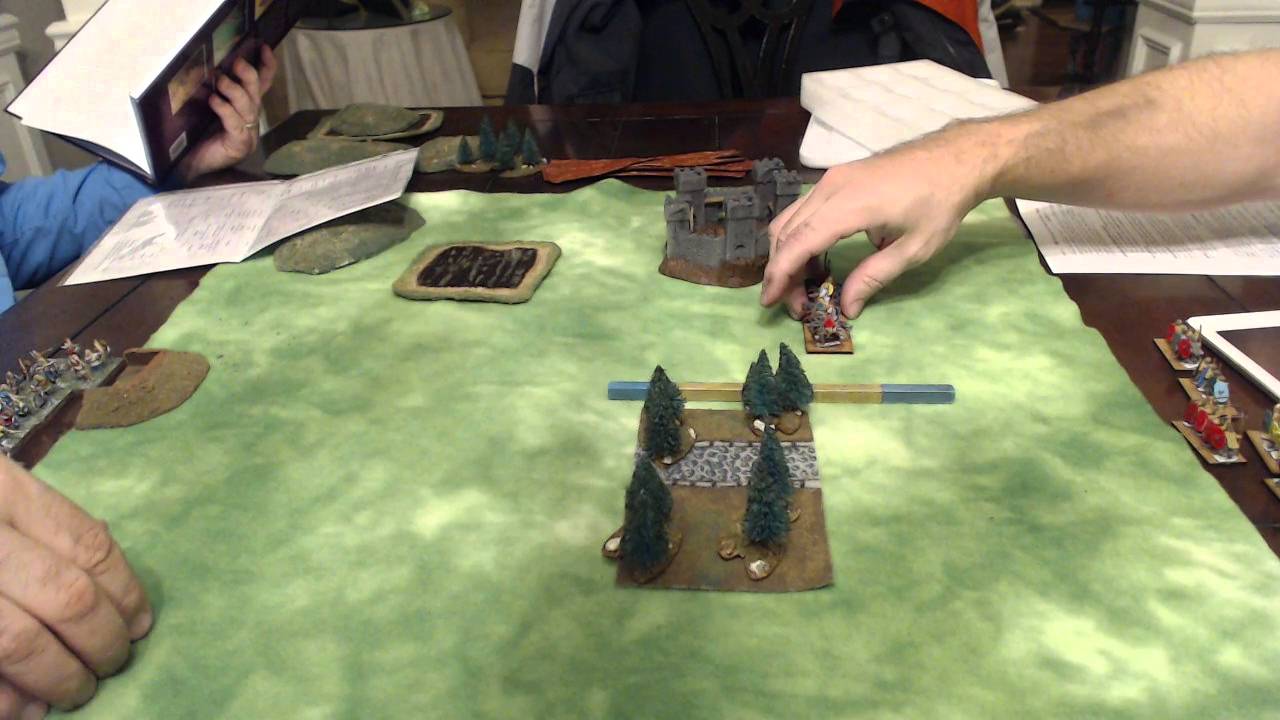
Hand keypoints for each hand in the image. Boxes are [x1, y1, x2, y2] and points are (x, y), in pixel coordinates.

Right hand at [0, 456, 151, 717]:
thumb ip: (39, 529)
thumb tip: (114, 591)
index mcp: (0, 489)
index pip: (87, 545)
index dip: (126, 591)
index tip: (140, 623)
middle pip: (65, 597)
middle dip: (102, 641)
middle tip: (113, 664)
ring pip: (18, 642)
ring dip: (59, 678)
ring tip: (74, 691)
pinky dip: (4, 699)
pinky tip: (23, 708)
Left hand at [175, 44, 278, 184]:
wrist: (188, 167)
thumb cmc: (195, 137)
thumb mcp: (205, 108)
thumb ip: (212, 91)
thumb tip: (205, 66)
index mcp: (244, 110)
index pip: (263, 85)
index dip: (266, 66)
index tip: (263, 46)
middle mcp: (249, 120)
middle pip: (256, 94)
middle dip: (249, 76)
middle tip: (236, 62)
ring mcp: (247, 134)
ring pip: (248, 107)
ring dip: (234, 91)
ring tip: (219, 80)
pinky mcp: (238, 146)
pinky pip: (235, 124)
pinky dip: (225, 109)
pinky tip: (213, 101)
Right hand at [761, 123, 996, 319]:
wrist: (955, 158)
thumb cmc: (939, 203)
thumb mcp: (913, 249)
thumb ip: (874, 277)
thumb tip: (846, 308)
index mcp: (850, 205)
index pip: (799, 242)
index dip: (781, 274)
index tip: (770, 301)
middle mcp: (830, 188)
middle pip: (786, 232)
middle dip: (783, 271)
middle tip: (796, 304)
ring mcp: (830, 179)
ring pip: (789, 219)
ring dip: (787, 253)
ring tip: (803, 285)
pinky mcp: (835, 177)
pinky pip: (803, 209)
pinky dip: (798, 236)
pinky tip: (815, 258)